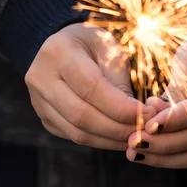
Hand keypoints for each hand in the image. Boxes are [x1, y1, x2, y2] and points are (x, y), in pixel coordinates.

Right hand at [25, 23, 155, 149]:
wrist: (65, 46)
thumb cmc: (94, 45)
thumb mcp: (111, 50)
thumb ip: (120, 82)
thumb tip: (138, 117)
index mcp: (59, 52)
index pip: (92, 88)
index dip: (121, 107)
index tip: (148, 115)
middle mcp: (41, 78)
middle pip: (82, 115)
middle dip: (118, 128)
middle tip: (145, 130)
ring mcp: (38, 101)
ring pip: (77, 132)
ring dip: (111, 140)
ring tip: (136, 137)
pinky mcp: (45, 118)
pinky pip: (73, 136)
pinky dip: (100, 141)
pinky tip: (119, 137)